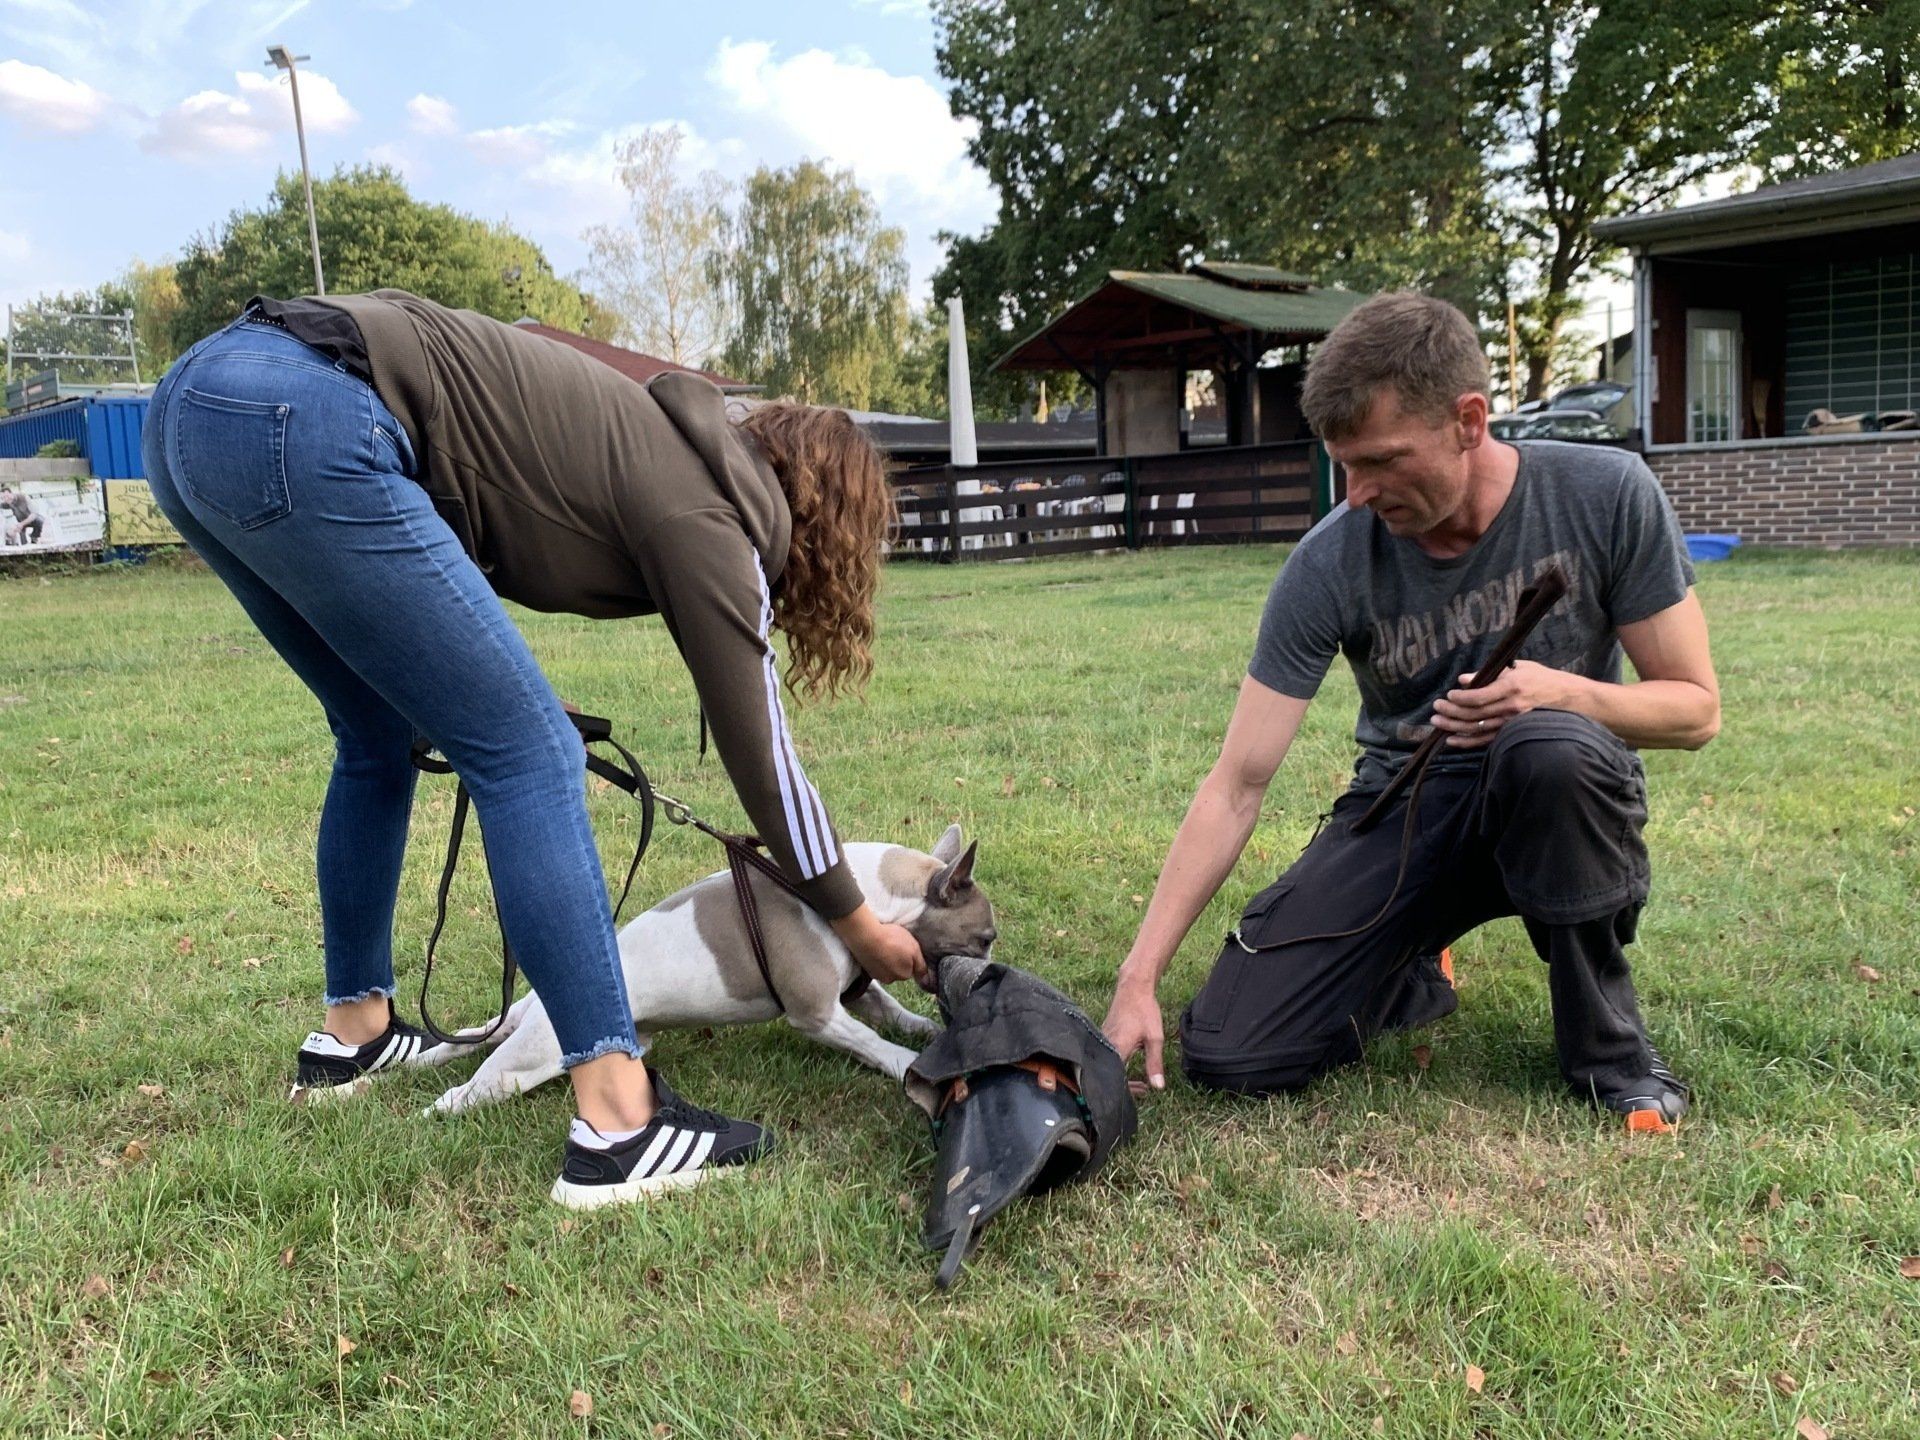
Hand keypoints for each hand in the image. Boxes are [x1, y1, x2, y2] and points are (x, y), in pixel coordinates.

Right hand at [833, 907, 927, 984]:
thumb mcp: (914, 949)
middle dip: (898, 959)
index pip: (912, 968)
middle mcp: (891, 979)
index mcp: (904, 975)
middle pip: (899, 969)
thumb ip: (921, 966)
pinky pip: (875, 964)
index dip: (910, 956)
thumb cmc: (893, 940)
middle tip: (895, 944)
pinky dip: (876, 957)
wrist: (866, 937)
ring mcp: (877, 975)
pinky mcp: (866, 969)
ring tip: (884, 945)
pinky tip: (875, 947)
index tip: (904, 947)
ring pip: (887, 967)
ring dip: (887, 958)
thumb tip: (925, 981)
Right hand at [1102, 977, 1166, 1094]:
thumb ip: (1155, 1063)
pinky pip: (1107, 1056)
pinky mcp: (1103, 1035)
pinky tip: (1130, 1063)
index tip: (1144, 1091)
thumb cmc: (1145, 1011)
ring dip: (1123, 1075)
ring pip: (1109, 1066)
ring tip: (1141, 1081)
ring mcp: (1102, 1040)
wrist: (1133, 988)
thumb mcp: (1155, 1038)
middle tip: (1144, 1088)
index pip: (1117, 1080)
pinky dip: (1118, 1064)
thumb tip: (1158, 1087)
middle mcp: (1105, 1046)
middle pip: (1111, 1075)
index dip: (1130, 1090)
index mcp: (1116, 1050)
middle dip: (1127, 1086)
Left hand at [1428, 660, 1577, 749]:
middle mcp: (1511, 707)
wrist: (1569, 698)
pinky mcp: (1513, 733)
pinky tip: (1452, 740)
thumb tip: (1464, 679)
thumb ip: (1491, 673)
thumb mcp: (1520, 668)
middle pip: (1474, 714)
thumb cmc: (1542, 678)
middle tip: (1435, 708)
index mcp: (1511, 688)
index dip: (1460, 698)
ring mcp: (1512, 723)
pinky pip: (1486, 740)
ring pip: (1477, 729)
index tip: (1448, 695)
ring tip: (1436, 723)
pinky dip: (1467, 742)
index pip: (1479, 696)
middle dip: (1451, 712)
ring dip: (1454, 727)